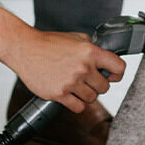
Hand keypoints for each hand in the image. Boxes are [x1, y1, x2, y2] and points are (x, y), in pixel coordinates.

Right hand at [10, 29, 125, 113]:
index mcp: (90, 52)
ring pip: (92, 98)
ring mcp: (71, 82)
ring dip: (86, 95)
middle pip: (105, 87)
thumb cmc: (48, 43)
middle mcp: (83, 67)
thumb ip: (92, 47)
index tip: (112, 76)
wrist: (25, 49)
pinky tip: (71, 96)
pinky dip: (76, 104)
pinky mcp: (59, 94)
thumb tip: (104, 58)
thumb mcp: (76, 37)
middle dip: (98, 85)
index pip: (119, 67)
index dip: (118, 74)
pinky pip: (78, 107)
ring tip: (77, 87)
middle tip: (88, 81)